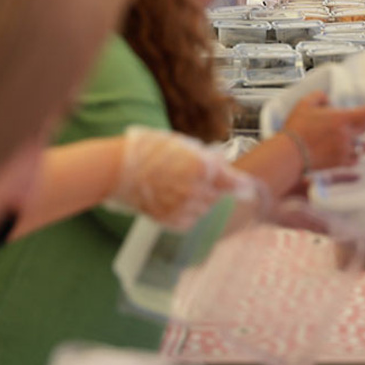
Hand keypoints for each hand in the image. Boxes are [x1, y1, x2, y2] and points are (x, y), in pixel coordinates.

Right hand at [110, 127, 247, 230]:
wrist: (116, 170)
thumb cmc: (144, 150)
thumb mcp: (180, 143)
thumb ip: (204, 156)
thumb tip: (222, 164)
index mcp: (202, 167)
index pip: (233, 181)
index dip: (242, 185)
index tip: (248, 189)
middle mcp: (196, 189)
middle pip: (218, 195)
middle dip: (211, 188)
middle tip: (191, 178)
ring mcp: (183, 207)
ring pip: (205, 209)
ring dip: (199, 201)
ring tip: (177, 188)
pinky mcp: (170, 220)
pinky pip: (190, 221)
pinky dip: (187, 214)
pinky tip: (173, 200)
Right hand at [280, 92, 364, 169]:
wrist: (289, 154)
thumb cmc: (296, 129)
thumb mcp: (304, 104)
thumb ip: (318, 97)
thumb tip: (326, 98)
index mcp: (341, 119)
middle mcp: (346, 135)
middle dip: (364, 124)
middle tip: (355, 121)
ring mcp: (344, 150)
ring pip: (361, 146)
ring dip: (361, 142)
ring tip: (354, 140)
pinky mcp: (339, 163)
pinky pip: (354, 160)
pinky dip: (353, 156)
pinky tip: (347, 154)